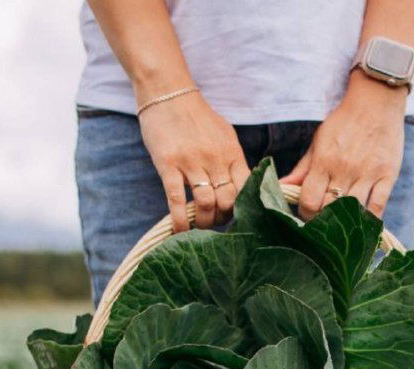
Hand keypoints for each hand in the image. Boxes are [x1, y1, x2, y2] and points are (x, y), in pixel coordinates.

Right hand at [138, 92, 249, 231]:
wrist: (168, 92)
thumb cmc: (197, 117)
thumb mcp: (224, 135)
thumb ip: (233, 160)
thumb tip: (243, 186)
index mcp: (231, 152)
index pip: (246, 189)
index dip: (242, 208)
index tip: (235, 215)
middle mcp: (215, 158)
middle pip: (227, 201)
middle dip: (223, 218)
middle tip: (215, 222)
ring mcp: (191, 162)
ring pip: (206, 203)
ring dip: (204, 222)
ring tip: (199, 226)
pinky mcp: (168, 164)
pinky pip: (177, 200)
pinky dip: (180, 220)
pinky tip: (180, 230)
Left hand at [283, 71, 406, 219]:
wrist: (377, 100)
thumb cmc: (344, 122)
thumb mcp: (318, 141)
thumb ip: (302, 168)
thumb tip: (280, 187)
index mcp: (324, 161)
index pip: (309, 200)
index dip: (305, 212)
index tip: (307, 213)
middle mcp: (344, 169)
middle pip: (329, 209)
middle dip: (323, 220)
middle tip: (323, 222)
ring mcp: (367, 174)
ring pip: (352, 212)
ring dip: (344, 222)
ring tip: (341, 224)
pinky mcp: (387, 175)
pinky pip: (378, 207)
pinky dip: (370, 220)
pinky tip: (363, 224)